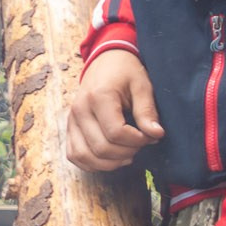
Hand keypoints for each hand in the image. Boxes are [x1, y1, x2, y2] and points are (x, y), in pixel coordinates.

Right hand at [66, 49, 163, 171]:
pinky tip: (110, 158)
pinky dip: (91, 163)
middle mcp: (79, 110)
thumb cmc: (126, 72)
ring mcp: (71, 120)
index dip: (138, 141)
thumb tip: (156, 134)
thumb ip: (147, 111)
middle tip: (141, 143)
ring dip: (109, 163)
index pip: (115, 133)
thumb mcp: (142, 86)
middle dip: (127, 152)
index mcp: (98, 97)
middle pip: (101, 148)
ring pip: (84, 156)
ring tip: (127, 154)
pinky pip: (74, 155)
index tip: (151, 135)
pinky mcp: (70, 127)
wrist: (105, 61)